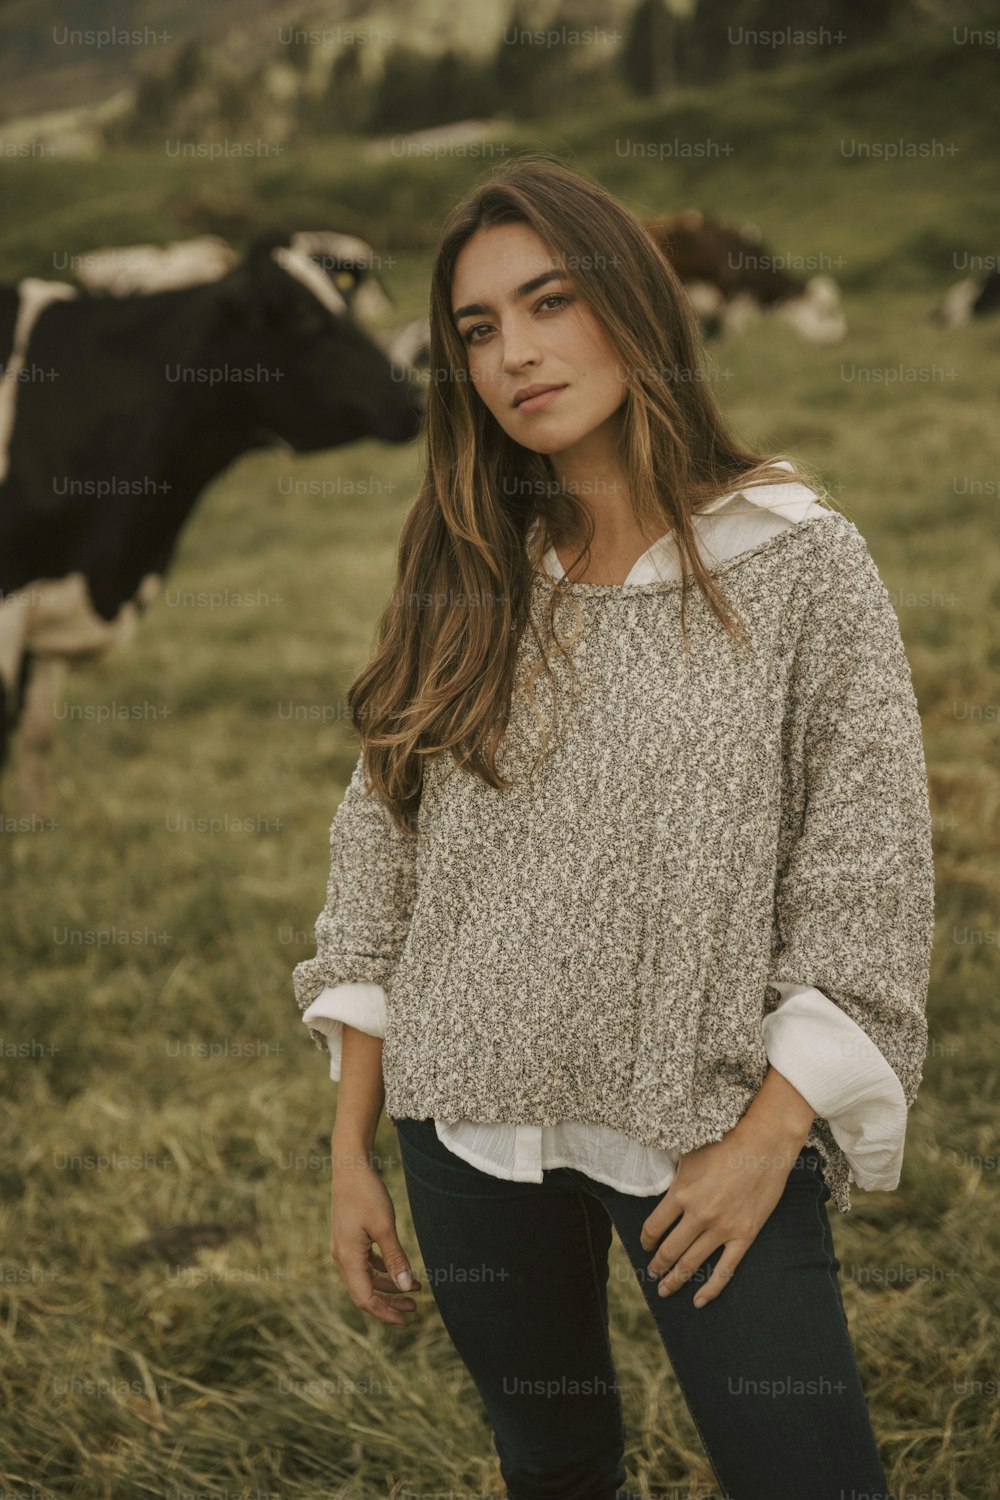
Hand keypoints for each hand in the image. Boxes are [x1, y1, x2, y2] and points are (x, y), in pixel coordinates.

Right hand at [330, 1144, 421, 1326]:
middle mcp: (342, 1257)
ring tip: (414, 1288)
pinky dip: (382, 1270)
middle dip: (389, 1302)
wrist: (350, 1167)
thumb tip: (406, 1287)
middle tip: (414, 1308)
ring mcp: (344, 1247)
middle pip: (364, 1292)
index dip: (385, 1312)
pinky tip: (399, 1269)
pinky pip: (365, 1264)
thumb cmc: (367, 1194)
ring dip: (388, 1286)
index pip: (365, 1299)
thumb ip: (396, 1258)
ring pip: (366, 1278)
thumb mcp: (385, 1227)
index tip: (406, 1319)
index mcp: (348, 1258)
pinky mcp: (349, 1238)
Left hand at [639, 1118, 809, 1310]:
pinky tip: (698, 1301)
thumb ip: (675, 1181)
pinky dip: (710, 1289)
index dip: (646, 1241)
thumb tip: (661, 1195)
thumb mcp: (689, 1156)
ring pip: (691, 1263)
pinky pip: (724, 1270)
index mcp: (681, 1193)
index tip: (645, 1245)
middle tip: (651, 1274)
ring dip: (675, 1280)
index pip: (653, 1228)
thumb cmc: (725, 1144)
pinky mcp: (744, 1236)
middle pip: (669, 1250)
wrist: (764, 1145)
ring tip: (665, 1289)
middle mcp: (698, 1215)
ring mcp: (722, 1228)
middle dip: (657, 1265)